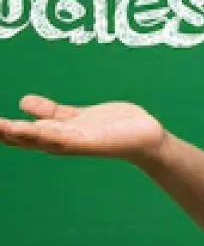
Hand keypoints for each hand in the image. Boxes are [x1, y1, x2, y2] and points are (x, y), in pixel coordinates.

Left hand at [0, 94, 166, 161]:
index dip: (4, 130)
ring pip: (34, 124)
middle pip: (20, 134)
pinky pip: (55, 113)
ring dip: (14, 121)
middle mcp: (58, 138)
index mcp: (57, 144)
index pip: (22, 136)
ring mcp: (69, 128)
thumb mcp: (91, 139)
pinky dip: (39, 108)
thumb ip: (63, 135)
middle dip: (2, 129)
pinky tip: (27, 102)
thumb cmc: (122, 141)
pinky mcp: (81, 119)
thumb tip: (32, 130)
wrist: (147, 138)